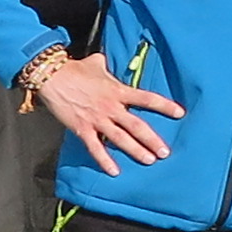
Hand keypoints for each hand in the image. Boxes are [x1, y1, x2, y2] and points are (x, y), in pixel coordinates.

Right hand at [28, 52, 184, 172]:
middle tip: (165, 152)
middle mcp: (111, 106)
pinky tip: (115, 171)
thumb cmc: (75, 69)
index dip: (164, 106)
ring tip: (149, 161)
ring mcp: (97, 119)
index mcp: (118, 90)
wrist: (52, 76)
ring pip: (120, 138)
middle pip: (137, 125)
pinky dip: (105, 160)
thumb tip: (105, 59)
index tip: (180, 113)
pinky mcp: (82, 129)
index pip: (147, 98)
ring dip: (136, 151)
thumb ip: (105, 65)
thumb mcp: (96, 63)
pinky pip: (95, 148)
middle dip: (152, 139)